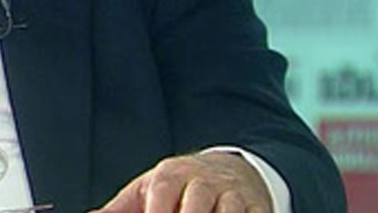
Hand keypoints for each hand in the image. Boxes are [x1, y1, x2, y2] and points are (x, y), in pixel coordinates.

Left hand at [90, 152, 271, 212]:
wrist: (231, 169)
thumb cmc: (179, 186)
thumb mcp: (147, 190)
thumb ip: (119, 209)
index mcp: (172, 174)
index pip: (162, 190)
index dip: (157, 211)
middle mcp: (204, 181)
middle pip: (196, 205)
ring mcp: (233, 195)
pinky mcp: (259, 208)